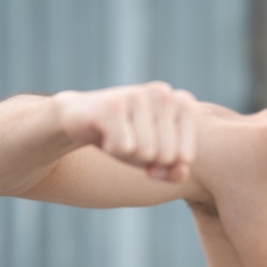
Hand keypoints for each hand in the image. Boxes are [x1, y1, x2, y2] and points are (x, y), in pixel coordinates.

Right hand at [55, 81, 196, 181]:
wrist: (80, 119)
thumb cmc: (126, 138)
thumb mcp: (155, 159)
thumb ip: (175, 169)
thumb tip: (182, 172)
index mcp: (182, 104)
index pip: (186, 157)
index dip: (166, 165)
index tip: (151, 151)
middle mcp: (164, 93)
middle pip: (166, 156)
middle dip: (146, 160)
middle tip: (130, 143)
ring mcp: (138, 95)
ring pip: (146, 152)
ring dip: (127, 154)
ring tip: (117, 136)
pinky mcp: (112, 104)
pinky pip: (124, 147)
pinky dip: (112, 149)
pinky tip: (105, 134)